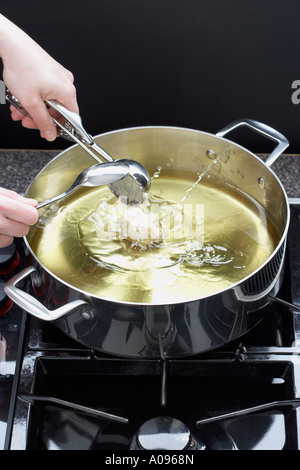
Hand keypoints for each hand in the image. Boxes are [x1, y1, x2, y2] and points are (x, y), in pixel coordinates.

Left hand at [0, 14, 78, 140]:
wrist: (11, 44)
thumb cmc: (22, 66)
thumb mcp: (31, 102)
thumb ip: (42, 121)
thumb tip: (50, 133)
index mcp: (67, 91)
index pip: (70, 118)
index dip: (58, 128)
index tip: (48, 132)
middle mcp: (66, 83)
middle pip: (57, 110)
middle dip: (39, 117)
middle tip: (27, 121)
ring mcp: (58, 76)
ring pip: (48, 101)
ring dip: (33, 108)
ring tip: (19, 109)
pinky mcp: (49, 71)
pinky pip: (45, 90)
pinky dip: (33, 97)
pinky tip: (21, 99)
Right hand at [0, 187, 38, 246]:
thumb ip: (14, 198)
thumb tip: (33, 204)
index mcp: (2, 206)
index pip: (31, 216)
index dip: (30, 213)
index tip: (26, 211)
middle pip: (24, 230)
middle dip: (18, 224)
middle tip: (8, 216)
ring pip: (12, 239)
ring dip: (7, 232)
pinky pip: (2, 243)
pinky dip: (0, 237)